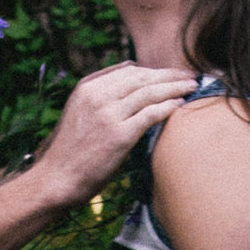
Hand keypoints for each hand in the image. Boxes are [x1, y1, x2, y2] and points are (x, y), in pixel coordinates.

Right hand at [37, 60, 193, 205]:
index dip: (154, 71)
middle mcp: (98, 96)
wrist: (57, 177)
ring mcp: (108, 114)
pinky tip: (180, 106)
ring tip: (192, 87)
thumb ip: (101, 92)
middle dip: (169, 76)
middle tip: (190, 75)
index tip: (171, 74)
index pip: (129, 71)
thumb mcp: (78, 110)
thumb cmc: (71, 148)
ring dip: (174, 88)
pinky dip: (167, 108)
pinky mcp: (118, 135)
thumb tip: (130, 74)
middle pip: (142, 78)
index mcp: (88, 87)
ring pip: (149, 93)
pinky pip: (149, 115)